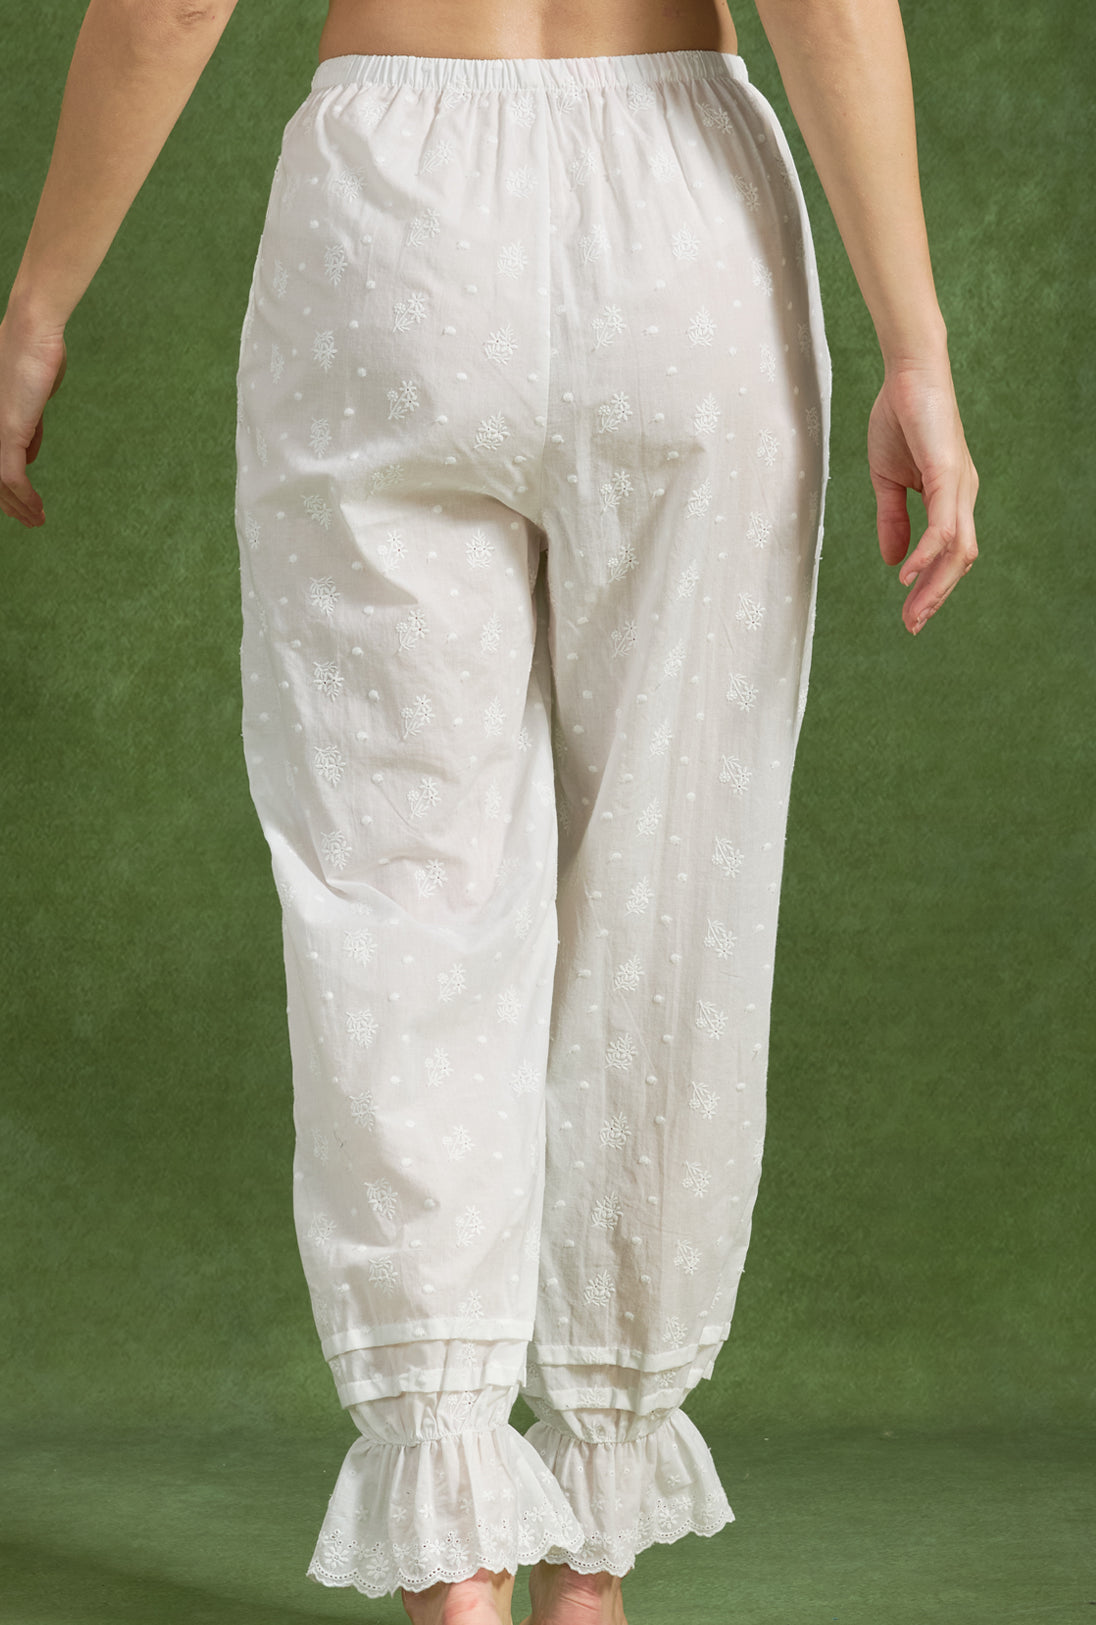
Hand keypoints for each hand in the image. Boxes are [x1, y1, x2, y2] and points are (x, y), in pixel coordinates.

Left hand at [0, 308, 67, 527]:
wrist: (33, 332)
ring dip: (19, 506)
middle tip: (28, 519)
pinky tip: (36, 509)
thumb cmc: (36, 355)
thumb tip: (29, 456)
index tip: (23, 502)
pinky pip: (12, 476)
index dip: (6, 487)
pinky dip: (25, 497)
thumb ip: (28, 428)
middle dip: (9, 503)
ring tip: (36, 521)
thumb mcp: (31, 400)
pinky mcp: (7, 431)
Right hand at [867, 356, 979, 634]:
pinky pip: (943, 526)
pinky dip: (927, 555)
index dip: (931, 587)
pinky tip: (909, 575)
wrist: (907, 374)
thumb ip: (892, 519)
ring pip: (957, 551)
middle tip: (911, 627)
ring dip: (934, 587)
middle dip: (935, 599)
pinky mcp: (947, 474)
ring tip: (912, 613)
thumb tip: (893, 561)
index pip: (948, 554)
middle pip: (958, 562)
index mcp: (950, 497)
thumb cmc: (901, 418)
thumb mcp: (888, 479)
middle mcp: (961, 496)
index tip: (910, 615)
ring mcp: (958, 487)